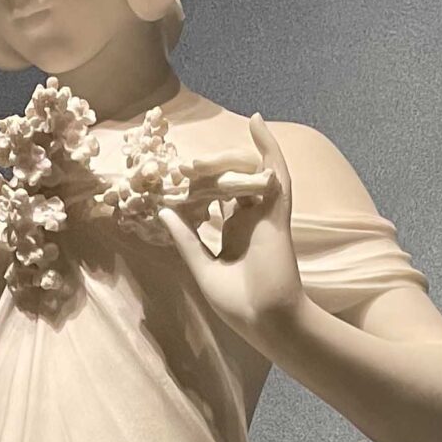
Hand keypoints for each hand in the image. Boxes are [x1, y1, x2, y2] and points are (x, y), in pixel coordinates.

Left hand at [158, 116, 305, 350]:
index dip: (198, 185)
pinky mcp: (276, 212)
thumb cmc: (239, 304)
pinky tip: (256, 121)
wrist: (267, 320)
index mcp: (234, 233)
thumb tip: (164, 213)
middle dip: (207, 170)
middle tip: (182, 168)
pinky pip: (276, 172)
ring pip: (248, 172)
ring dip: (226, 160)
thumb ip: (185, 239)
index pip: (217, 197)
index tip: (174, 177)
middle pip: (231, 180)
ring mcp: (264, 213)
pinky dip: (268, 147)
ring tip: (198, 162)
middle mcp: (249, 219)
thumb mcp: (202, 267)